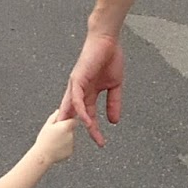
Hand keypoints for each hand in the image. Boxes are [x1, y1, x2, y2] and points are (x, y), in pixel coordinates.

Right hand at [35, 110, 76, 165]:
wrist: (43, 155)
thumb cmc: (44, 140)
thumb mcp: (47, 126)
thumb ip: (54, 117)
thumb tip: (59, 110)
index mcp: (66, 126)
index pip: (74, 120)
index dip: (69, 120)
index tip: (64, 121)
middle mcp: (71, 134)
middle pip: (71, 129)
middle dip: (66, 129)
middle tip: (55, 133)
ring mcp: (72, 144)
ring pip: (70, 138)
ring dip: (64, 138)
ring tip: (54, 142)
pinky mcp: (70, 151)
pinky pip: (68, 146)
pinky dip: (64, 146)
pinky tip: (56, 148)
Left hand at [59, 32, 123, 146]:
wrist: (107, 40)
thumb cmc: (110, 58)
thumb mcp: (114, 86)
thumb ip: (113, 103)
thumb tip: (114, 121)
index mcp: (88, 92)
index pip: (88, 115)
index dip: (93, 130)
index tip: (101, 143)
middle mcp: (79, 91)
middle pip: (76, 116)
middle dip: (76, 132)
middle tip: (75, 147)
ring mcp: (76, 85)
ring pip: (73, 110)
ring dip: (78, 125)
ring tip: (87, 138)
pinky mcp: (77, 79)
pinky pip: (78, 99)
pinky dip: (81, 111)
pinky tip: (87, 121)